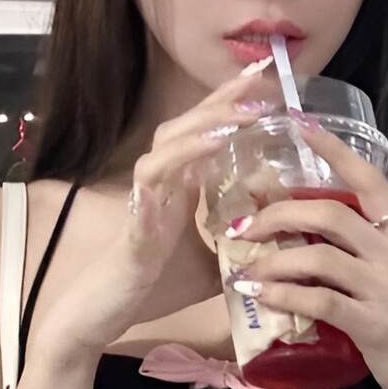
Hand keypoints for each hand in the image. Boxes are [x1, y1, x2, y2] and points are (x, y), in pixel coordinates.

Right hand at [30, 60, 275, 366]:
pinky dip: (176, 164)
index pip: (208, 132)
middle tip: (260, 78)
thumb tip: (282, 244)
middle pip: (190, 125)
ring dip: (204, 126)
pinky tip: (203, 152)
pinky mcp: (134, 223)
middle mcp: (163, 183)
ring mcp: (145, 198)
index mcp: (182, 187)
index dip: (232, 100)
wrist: (104, 314)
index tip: (265, 74)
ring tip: (241, 115)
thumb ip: (240, 246)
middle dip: (224, 100)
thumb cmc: (153, 286)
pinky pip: (150, 183)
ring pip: (168, 144)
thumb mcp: (213, 265)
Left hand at [228, 119, 387, 388]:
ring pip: (319, 257)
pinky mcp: (374, 326)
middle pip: (331, 214)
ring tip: (244, 270)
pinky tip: (261, 299)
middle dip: (279, 213)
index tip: (301, 126)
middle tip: (244, 224)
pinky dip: (284, 297)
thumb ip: (372, 253)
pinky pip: (319, 301)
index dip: (335, 151)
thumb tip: (319, 234)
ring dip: (273, 261)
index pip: (370, 180)